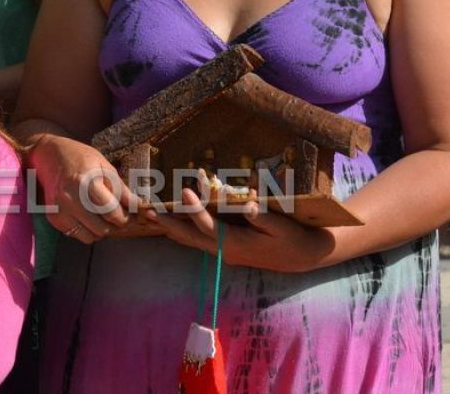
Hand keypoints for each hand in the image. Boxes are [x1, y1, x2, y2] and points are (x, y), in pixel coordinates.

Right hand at [27, 134, 138, 242]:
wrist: (47, 154)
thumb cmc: (78, 157)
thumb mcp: (104, 166)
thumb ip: (121, 189)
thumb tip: (138, 206)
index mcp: (86, 183)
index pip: (112, 213)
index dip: (125, 217)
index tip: (129, 214)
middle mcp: (71, 199)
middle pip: (103, 228)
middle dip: (114, 224)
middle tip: (116, 214)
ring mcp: (60, 210)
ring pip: (90, 237)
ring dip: (100, 229)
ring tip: (100, 214)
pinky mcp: (53, 218)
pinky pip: (76, 235)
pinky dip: (85, 229)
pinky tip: (86, 214)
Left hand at [141, 187, 334, 272]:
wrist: (301, 257)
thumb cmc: (292, 238)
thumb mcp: (283, 228)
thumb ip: (265, 219)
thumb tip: (250, 206)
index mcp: (237, 244)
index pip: (210, 227)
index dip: (196, 211)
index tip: (185, 192)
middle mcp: (225, 251)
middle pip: (191, 238)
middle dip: (169, 224)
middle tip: (148, 211)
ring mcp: (223, 252)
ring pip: (191, 241)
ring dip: (171, 229)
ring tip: (151, 218)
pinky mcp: (224, 249)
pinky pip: (198, 241)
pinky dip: (182, 232)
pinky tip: (170, 225)